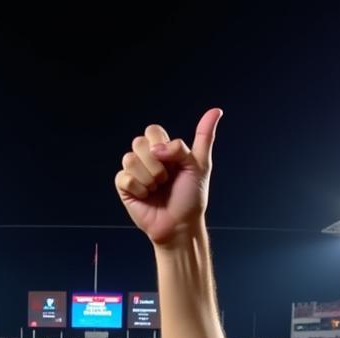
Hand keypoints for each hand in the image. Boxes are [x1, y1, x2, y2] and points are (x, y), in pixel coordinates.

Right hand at [115, 108, 221, 245]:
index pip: (152, 130)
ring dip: (148, 177)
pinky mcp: (125, 188)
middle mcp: (147, 159)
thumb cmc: (190, 198)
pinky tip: (146, 197)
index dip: (162, 145)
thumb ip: (203, 138)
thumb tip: (216, 110)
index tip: (174, 164)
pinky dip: (138, 188)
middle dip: (156, 164)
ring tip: (156, 189)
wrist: (180, 225)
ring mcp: (135, 173)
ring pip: (129, 158)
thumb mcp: (199, 165)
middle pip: (139, 142)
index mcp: (163, 150)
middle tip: (165, 180)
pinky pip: (124, 178)